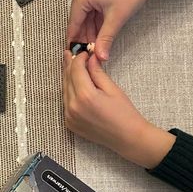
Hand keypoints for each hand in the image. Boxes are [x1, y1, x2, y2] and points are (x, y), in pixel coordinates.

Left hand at [62, 51, 174, 167]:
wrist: (128, 138)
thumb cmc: (124, 113)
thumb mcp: (112, 89)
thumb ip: (97, 72)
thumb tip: (90, 58)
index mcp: (85, 96)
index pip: (76, 70)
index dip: (79, 58)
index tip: (84, 53)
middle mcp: (73, 106)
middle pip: (67, 79)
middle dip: (69, 65)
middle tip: (71, 53)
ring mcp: (69, 116)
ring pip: (64, 90)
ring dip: (67, 77)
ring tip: (70, 66)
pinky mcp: (70, 123)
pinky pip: (66, 102)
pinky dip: (68, 91)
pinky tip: (73, 84)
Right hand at [66, 0, 178, 60]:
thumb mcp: (116, 19)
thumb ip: (105, 39)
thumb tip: (100, 54)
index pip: (74, 23)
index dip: (75, 40)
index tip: (76, 52)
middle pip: (79, 20)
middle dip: (85, 36)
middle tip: (89, 51)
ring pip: (85, 16)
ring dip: (91, 31)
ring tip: (96, 45)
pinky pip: (91, 10)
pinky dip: (95, 22)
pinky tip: (99, 33)